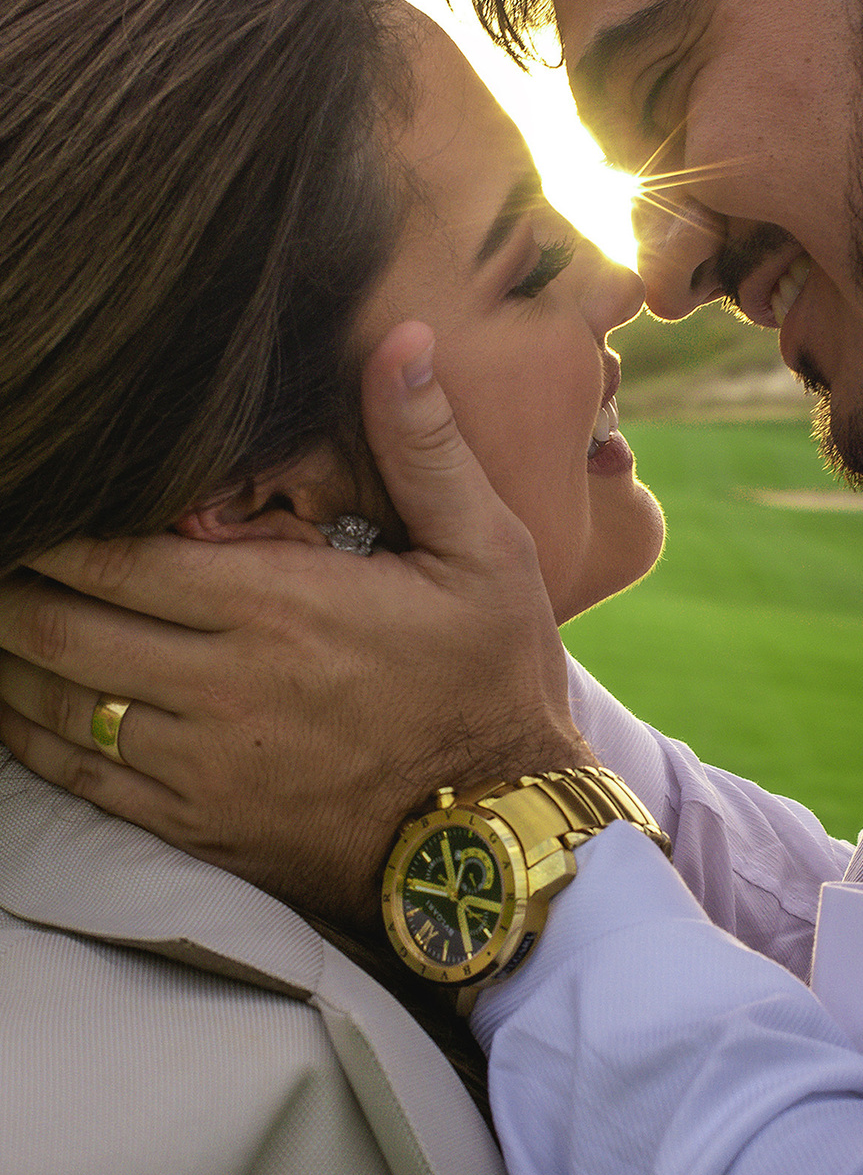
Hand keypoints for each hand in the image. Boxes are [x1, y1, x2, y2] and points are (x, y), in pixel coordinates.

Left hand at [0, 323, 588, 930]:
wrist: (500, 833)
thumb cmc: (492, 679)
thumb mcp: (486, 552)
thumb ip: (425, 447)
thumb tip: (401, 342)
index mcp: (276, 606)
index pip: (115, 557)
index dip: (51, 529)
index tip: (28, 500)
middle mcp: (221, 685)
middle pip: (63, 628)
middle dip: (8, 588)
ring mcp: (203, 767)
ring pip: (58, 707)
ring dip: (8, 659)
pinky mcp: (204, 827)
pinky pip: (85, 786)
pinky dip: (32, 742)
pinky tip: (15, 711)